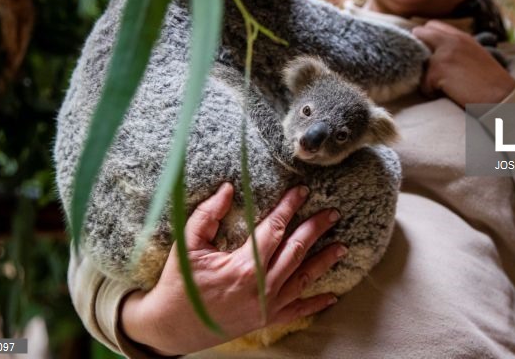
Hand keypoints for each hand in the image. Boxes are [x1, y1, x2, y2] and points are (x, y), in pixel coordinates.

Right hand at [121, 182, 344, 355]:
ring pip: (304, 278)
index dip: (290, 207)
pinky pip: (297, 311)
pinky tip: (332, 295)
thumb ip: (207, 215)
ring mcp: (268, 306)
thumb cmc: (179, 283)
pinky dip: (316, 303)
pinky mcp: (266, 321)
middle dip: (316, 229)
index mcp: (244, 266)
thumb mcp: (187, 245)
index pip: (275, 228)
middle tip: (333, 213)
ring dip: (324, 260)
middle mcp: (262, 287)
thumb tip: (227, 189)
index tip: (303, 191)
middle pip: (297, 251)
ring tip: (342, 246)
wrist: (172, 326)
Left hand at [412, 20, 514, 106]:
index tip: (428, 52)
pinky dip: (431, 91)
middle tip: (429, 69)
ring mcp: (444, 54)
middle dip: (419, 51)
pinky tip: (448, 93)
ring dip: (427, 76)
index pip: (432, 26)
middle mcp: (451, 41)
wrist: (501, 96)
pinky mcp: (439, 70)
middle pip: (420, 34)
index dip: (426, 37)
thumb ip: (456, 48)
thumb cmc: (489, 81)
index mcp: (461, 37)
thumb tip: (435, 52)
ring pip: (420, 62)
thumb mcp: (475, 55)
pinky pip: (423, 83)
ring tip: (446, 86)